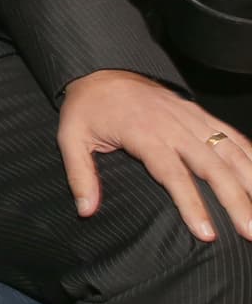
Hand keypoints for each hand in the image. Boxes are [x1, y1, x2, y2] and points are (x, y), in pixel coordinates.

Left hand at [58, 71, 251, 241]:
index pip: (173, 175)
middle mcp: (173, 125)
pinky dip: (250, 155)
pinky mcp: (198, 112)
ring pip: (228, 151)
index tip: (207, 234)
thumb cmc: (86, 107)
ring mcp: (190, 117)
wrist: (99, 69)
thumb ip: (80, 175)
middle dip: (235, 200)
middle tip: (251, 232)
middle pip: (212, 167)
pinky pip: (231, 134)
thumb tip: (85, 211)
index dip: (192, 204)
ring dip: (250, 181)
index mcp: (144, 133)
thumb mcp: (71, 137)